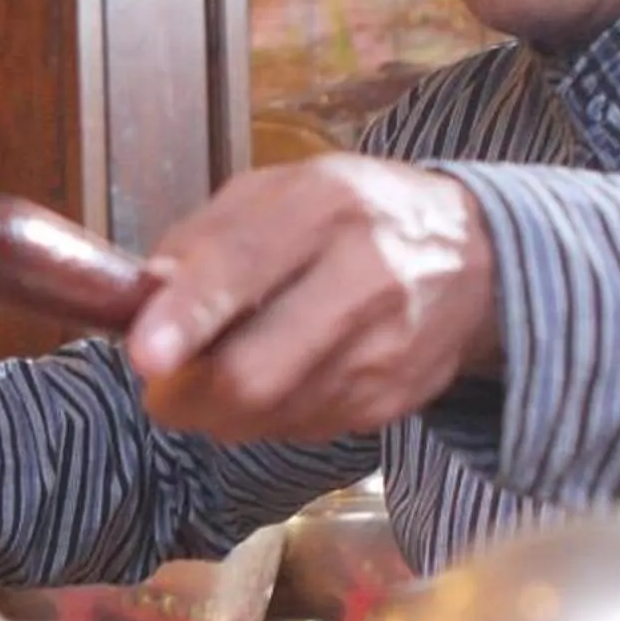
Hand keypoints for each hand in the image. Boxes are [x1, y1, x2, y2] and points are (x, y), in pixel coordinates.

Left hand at [125, 156, 498, 445]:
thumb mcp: (279, 191)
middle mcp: (362, 278)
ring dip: (218, 410)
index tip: (143, 354)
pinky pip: (298, 429)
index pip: (246, 264)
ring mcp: (382, 351)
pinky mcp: (390, 403)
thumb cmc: (353, 217)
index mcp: (323, 206)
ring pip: (268, 416)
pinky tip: (277, 377)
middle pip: (254, 374)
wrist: (476, 260)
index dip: (188, 315)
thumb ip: (204, 237)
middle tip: (160, 383)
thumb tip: (144, 294)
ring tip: (219, 371)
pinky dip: (265, 415)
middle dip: (185, 394)